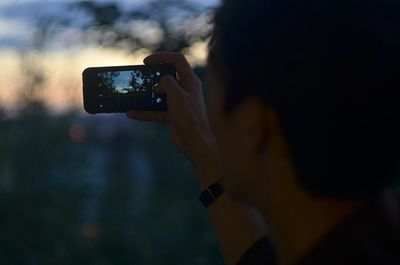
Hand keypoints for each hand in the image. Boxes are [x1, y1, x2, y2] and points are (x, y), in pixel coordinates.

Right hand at [127, 53, 216, 170]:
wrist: (195, 142)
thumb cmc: (189, 117)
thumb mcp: (177, 95)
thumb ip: (167, 82)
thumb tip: (159, 83)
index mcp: (190, 80)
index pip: (177, 60)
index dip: (161, 57)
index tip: (146, 62)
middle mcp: (185, 89)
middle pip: (167, 75)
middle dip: (152, 75)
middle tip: (139, 76)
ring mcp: (179, 102)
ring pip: (160, 93)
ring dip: (147, 94)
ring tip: (133, 92)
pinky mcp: (172, 115)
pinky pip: (156, 110)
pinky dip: (145, 112)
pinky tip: (131, 113)